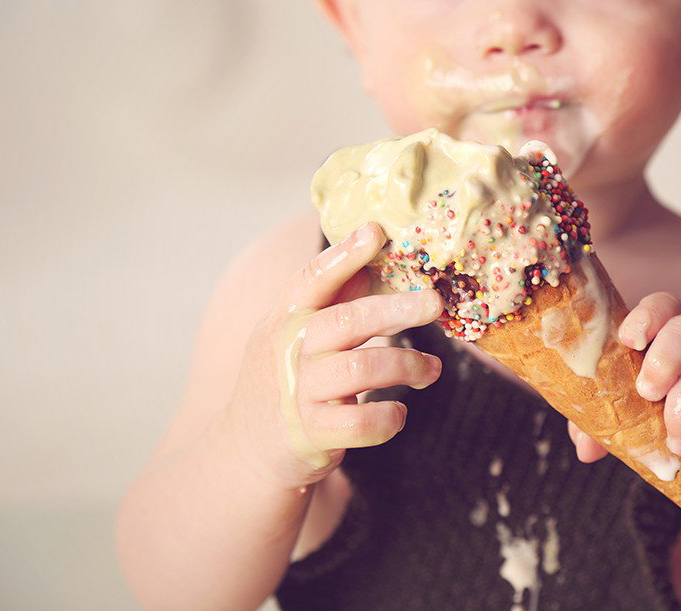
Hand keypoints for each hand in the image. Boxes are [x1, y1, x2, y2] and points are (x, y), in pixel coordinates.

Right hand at [224, 222, 443, 490]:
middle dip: (396, 308)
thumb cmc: (287, 378)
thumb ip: (333, 297)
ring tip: (431, 369)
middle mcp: (289, 350)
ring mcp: (300, 393)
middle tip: (434, 303)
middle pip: (346, 320)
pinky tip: (398, 412)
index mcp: (286, 318)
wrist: (246, 448)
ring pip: (361, 368)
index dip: (344, 254)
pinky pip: (359, 423)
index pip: (312, 278)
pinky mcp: (312, 434)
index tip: (376, 232)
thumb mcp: (296, 333)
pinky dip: (388, 417)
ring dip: (407, 365)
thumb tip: (373, 247)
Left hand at [567, 292, 680, 482]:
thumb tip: (585, 448)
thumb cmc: (666, 424)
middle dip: (662, 361)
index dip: (646, 316)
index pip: (663, 305)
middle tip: (648, 395)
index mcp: (667, 334)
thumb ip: (605, 423)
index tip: (629, 341)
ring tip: (675, 440)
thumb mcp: (631, 421)